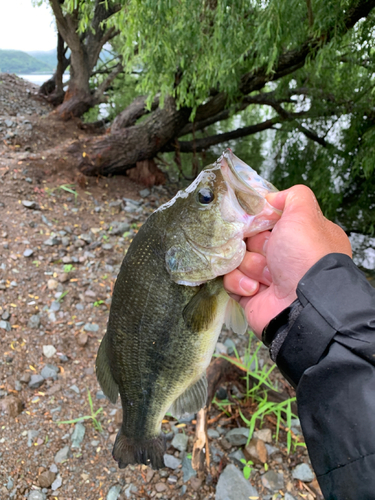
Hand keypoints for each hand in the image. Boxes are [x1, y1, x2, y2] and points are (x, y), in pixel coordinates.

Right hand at [224, 185, 351, 337]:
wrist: (302, 304)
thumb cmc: (307, 257)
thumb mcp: (305, 215)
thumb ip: (293, 196)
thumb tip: (273, 197)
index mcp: (298, 237)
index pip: (268, 221)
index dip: (260, 220)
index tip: (259, 221)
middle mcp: (285, 257)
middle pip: (250, 239)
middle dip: (254, 243)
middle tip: (267, 250)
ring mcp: (267, 277)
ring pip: (238, 259)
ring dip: (249, 265)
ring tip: (266, 275)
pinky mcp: (251, 295)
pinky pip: (231, 281)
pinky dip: (241, 283)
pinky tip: (256, 288)